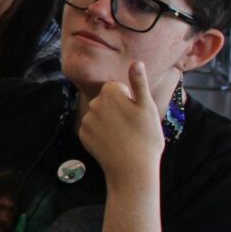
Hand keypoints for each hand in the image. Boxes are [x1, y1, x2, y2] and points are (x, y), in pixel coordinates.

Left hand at [79, 60, 164, 185]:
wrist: (132, 169)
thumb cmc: (146, 137)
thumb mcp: (147, 107)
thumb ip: (139, 82)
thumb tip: (136, 62)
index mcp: (109, 92)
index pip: (117, 87)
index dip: (129, 99)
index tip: (136, 113)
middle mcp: (94, 103)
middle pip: (107, 100)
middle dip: (118, 109)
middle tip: (132, 126)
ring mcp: (86, 120)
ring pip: (100, 115)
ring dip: (109, 122)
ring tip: (124, 136)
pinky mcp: (83, 135)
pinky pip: (93, 129)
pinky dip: (101, 134)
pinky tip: (113, 144)